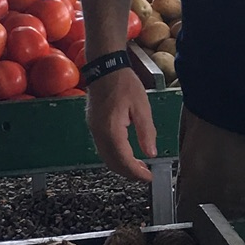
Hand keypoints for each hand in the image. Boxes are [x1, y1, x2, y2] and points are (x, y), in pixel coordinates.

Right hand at [85, 64, 156, 182]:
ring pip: (105, 157)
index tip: (149, 177)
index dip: (137, 172)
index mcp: (111, 129)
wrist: (105, 67)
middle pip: (112, 163)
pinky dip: (114, 156)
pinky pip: (102, 148)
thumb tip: (151, 154)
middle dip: (129, 173)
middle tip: (145, 175)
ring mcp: (93, 130)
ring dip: (121, 166)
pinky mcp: (93, 125)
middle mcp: (99, 133)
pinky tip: (126, 154)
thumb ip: (146, 132)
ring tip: (139, 167)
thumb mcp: (141, 106)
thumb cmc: (124, 83)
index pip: (124, 160)